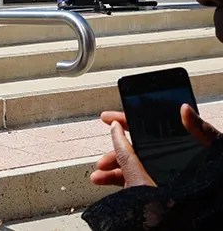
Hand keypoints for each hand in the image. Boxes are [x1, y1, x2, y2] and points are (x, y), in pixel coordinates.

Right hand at [90, 105, 219, 188]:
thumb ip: (200, 129)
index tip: (107, 118)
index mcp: (177, 143)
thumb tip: (185, 108)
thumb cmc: (218, 170)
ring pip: (131, 168)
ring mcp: (162, 174)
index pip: (146, 127)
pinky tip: (109, 184)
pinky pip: (135, 184)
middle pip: (133, 150)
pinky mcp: (161, 190)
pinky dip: (120, 183)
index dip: (125, 120)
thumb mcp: (213, 148)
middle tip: (103, 160)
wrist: (220, 202)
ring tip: (99, 176)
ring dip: (113, 171)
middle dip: (113, 153)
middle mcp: (166, 157)